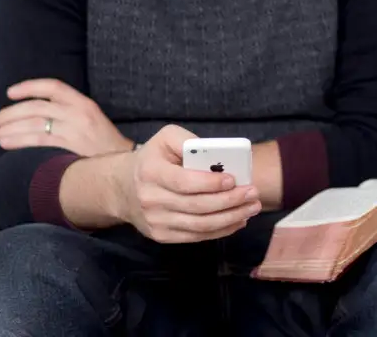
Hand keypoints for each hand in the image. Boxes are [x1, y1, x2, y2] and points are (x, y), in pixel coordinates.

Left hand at [0, 78, 132, 156]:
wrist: (126, 164)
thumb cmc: (105, 145)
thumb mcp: (91, 120)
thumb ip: (69, 113)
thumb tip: (37, 114)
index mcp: (84, 102)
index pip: (53, 86)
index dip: (29, 87)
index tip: (10, 92)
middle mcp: (78, 112)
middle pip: (37, 107)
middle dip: (10, 113)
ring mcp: (74, 129)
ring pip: (34, 123)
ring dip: (9, 128)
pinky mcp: (70, 147)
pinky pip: (38, 140)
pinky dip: (19, 140)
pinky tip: (5, 143)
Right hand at [110, 125, 261, 243]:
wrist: (124, 188)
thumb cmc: (153, 158)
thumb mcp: (165, 138)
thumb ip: (188, 140)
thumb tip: (215, 153)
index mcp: (151, 172)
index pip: (184, 182)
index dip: (210, 183)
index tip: (233, 179)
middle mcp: (151, 199)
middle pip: (196, 206)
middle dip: (229, 201)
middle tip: (253, 193)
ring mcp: (156, 222)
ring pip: (199, 225)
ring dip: (230, 218)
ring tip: (251, 208)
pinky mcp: (162, 236)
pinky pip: (196, 236)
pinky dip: (220, 231)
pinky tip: (237, 220)